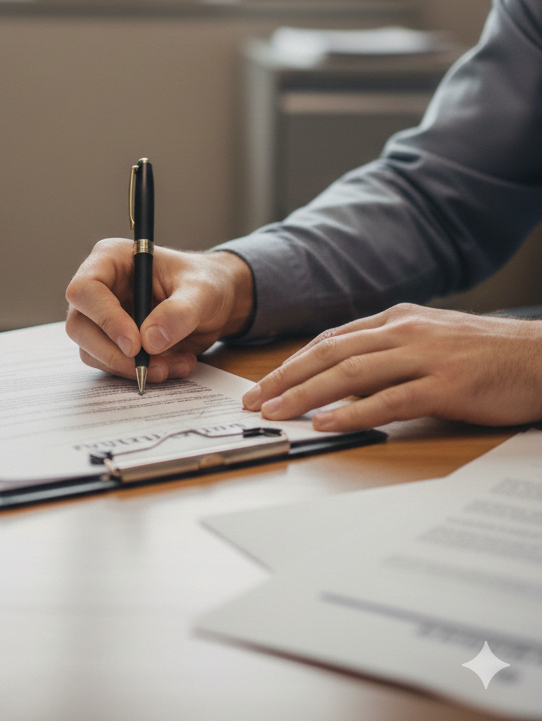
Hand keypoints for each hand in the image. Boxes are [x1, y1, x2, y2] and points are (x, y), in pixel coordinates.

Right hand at [65, 240, 254, 382]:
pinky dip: (139, 373)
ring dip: (131, 368)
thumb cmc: (205, 283)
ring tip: (175, 365)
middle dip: (115, 354)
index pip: (85, 290)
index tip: (135, 344)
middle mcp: (99, 288)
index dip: (105, 318)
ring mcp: (100, 317)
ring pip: (92, 352)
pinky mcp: (110, 342)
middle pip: (79, 326)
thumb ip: (179, 312)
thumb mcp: (202, 292)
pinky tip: (172, 365)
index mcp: (110, 260)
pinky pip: (111, 365)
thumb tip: (150, 341)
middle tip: (154, 367)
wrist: (214, 304)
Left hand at [243, 303, 541, 429]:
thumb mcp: (432, 340)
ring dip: (305, 394)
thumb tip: (346, 373)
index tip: (265, 382)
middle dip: (285, 377)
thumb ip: (390, 350)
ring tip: (275, 412)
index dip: (293, 363)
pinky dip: (352, 411)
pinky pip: (388, 400)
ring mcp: (424, 357)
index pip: (331, 341)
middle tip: (254, 400)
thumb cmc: (489, 355)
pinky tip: (326, 423)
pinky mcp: (445, 385)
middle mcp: (403, 332)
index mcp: (397, 320)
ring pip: (349, 373)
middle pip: (329, 354)